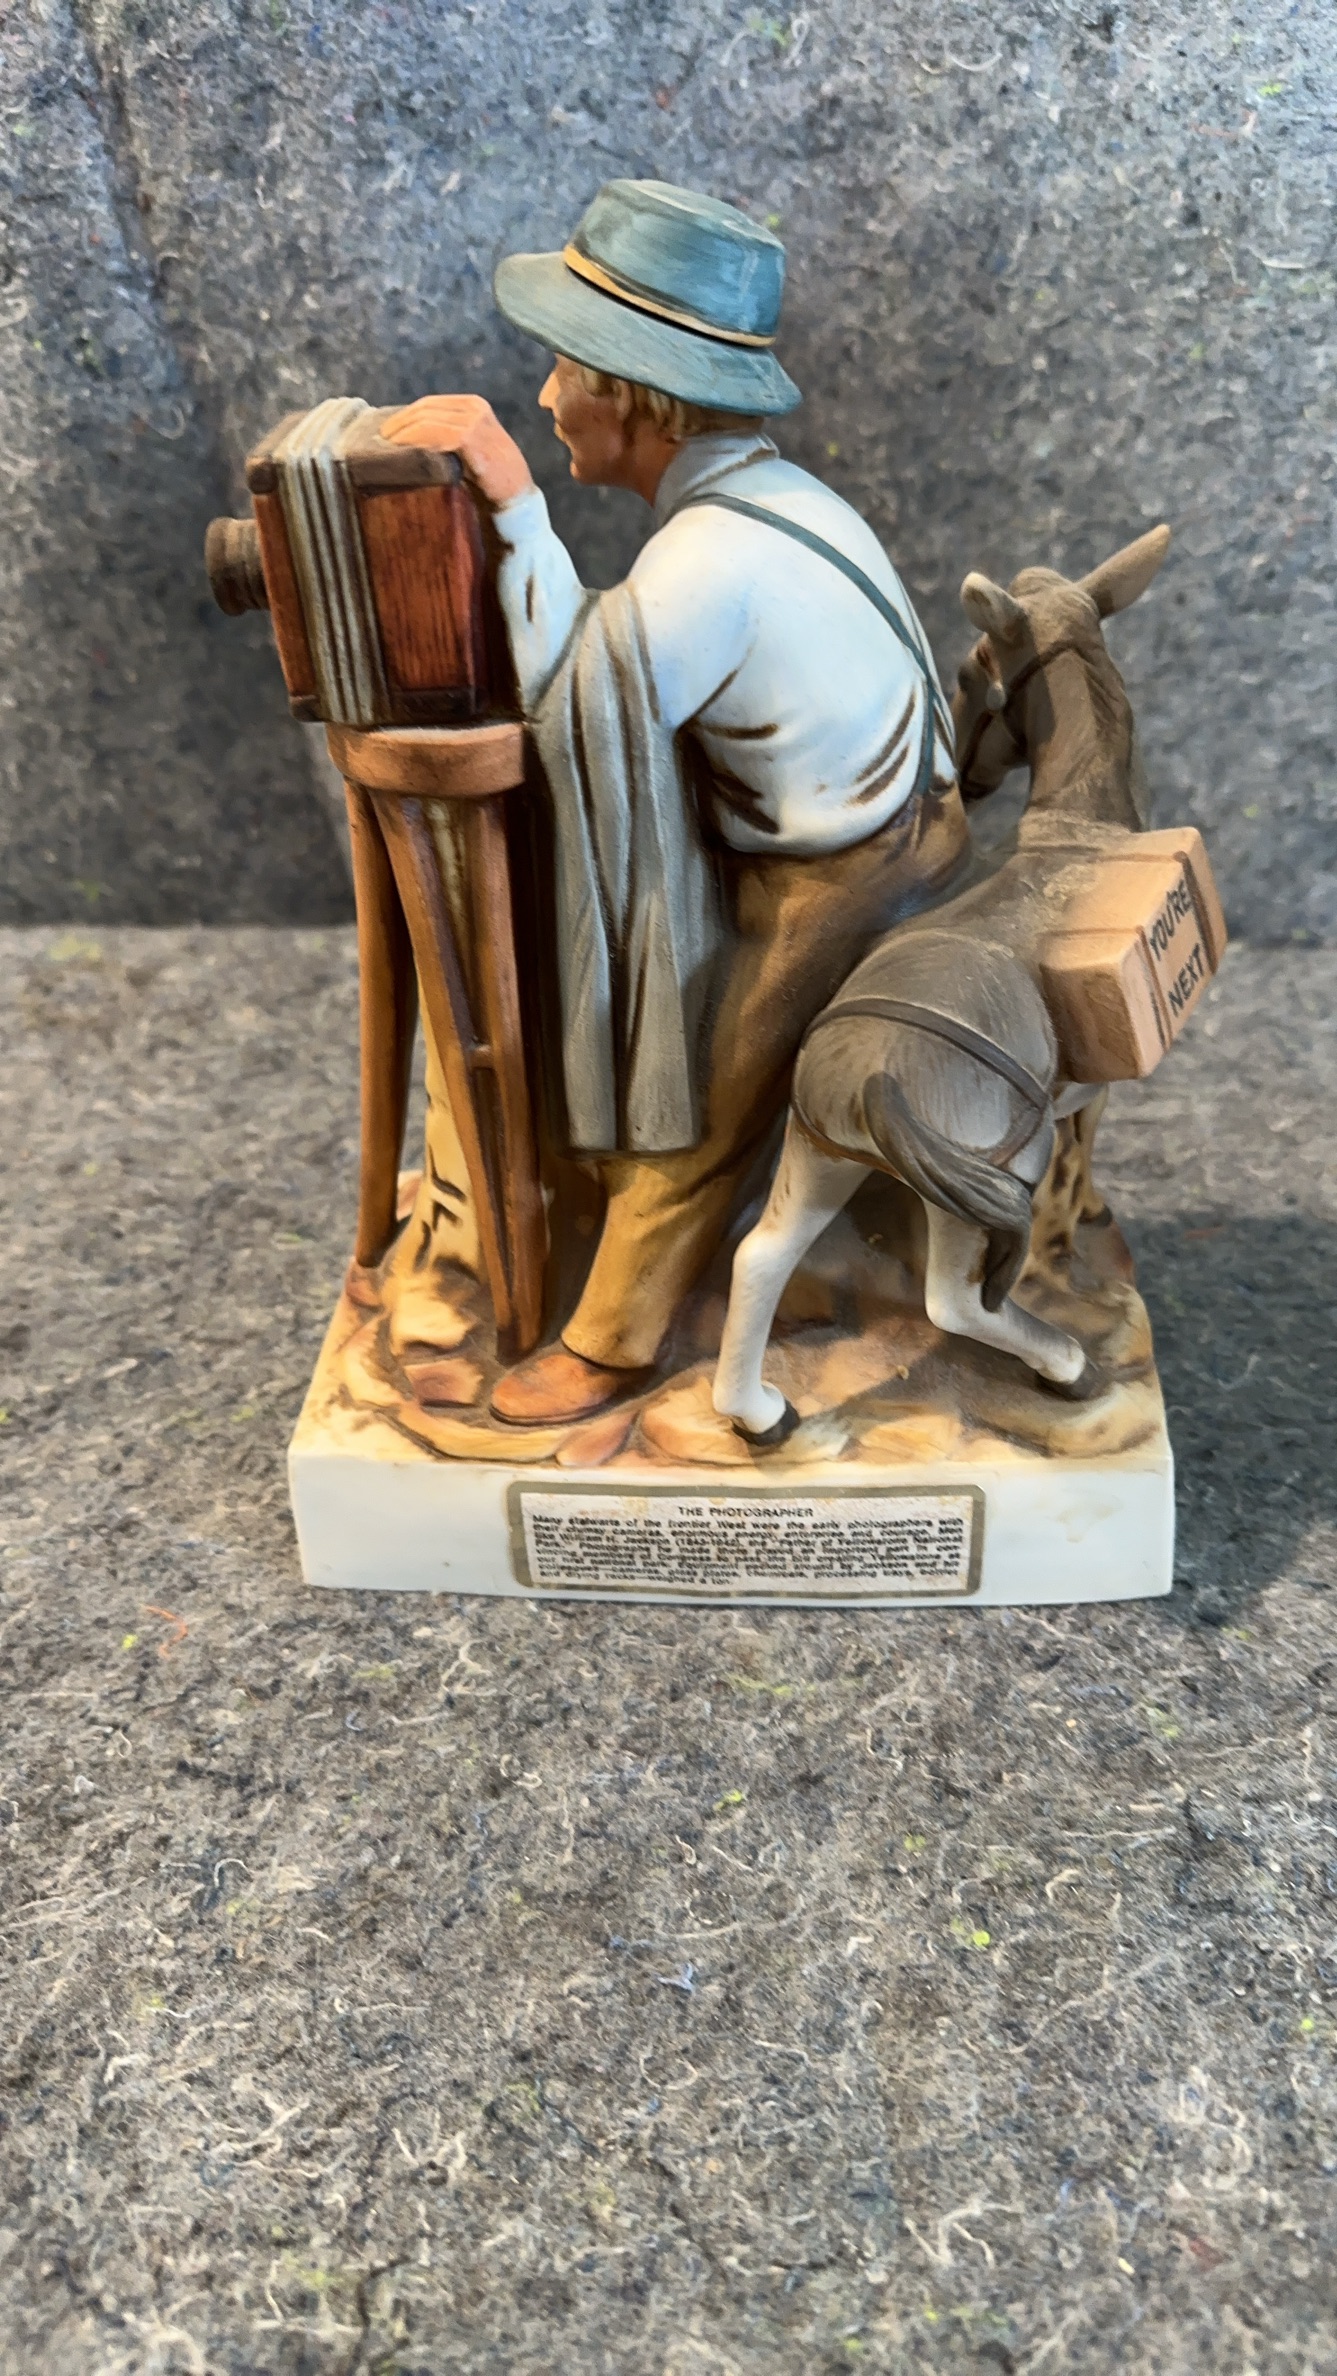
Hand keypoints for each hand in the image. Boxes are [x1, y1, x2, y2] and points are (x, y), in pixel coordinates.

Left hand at [381, 394, 533, 507]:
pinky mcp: (470, 437)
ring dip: (403, 432)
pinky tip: (403, 451)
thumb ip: (447, 435)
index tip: (388, 431)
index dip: (405, 415)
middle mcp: (474, 407)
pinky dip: (416, 440)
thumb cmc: (490, 478)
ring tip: (387, 446)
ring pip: (427, 419)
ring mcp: (474, 420)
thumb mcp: (469, 448)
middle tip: (382, 439)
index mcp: (473, 405)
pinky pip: (434, 434)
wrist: (515, 498)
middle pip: (426, 408)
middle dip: (400, 422)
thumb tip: (410, 434)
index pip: (430, 404)